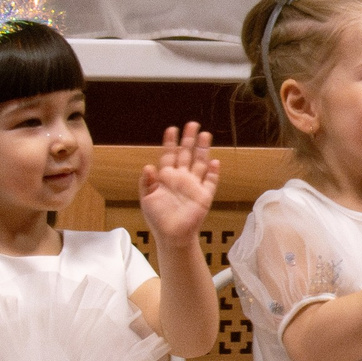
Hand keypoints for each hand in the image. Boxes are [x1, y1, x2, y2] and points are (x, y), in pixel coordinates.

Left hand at [138, 124, 219, 247]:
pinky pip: (210, 181)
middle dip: (189, 139)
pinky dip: (213, 171)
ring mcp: (194, 186)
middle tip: (192, 124)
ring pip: (200, 163)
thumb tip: (148, 166)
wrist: (172, 236)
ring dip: (203, 150)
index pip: (169, 155)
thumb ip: (147, 182)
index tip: (172, 129)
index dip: (170, 142)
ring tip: (205, 135)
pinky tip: (214, 161)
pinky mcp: (204, 196)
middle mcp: (181, 178)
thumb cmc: (158, 218)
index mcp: (166, 177)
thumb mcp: (147, 199)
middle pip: (186, 154)